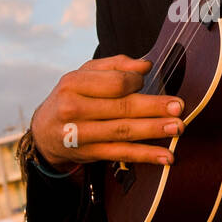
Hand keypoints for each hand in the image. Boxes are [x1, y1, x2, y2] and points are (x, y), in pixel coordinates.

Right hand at [31, 54, 184, 169]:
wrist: (43, 131)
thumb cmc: (70, 96)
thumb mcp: (84, 74)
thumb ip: (115, 65)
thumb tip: (146, 65)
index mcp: (73, 83)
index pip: (114, 82)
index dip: (136, 81)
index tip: (146, 81)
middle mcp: (73, 109)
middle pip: (122, 106)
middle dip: (153, 107)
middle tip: (179, 106)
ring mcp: (80, 134)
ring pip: (123, 131)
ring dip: (153, 130)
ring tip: (178, 127)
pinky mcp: (89, 154)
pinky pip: (121, 154)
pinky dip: (145, 155)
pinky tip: (166, 156)